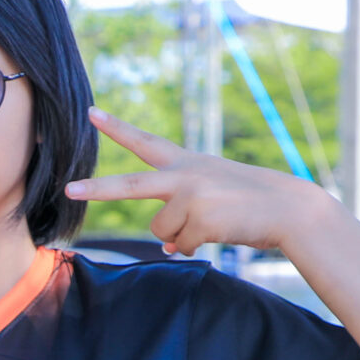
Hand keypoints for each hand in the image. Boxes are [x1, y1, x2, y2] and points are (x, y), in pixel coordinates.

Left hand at [64, 108, 353, 256]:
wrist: (290, 209)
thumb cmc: (251, 205)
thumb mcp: (212, 199)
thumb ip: (183, 214)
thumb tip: (169, 247)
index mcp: (187, 162)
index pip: (145, 141)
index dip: (117, 128)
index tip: (90, 112)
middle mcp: (184, 174)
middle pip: (130, 185)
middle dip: (98, 188)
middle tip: (69, 188)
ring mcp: (191, 195)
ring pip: (162, 230)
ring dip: (182, 236)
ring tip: (213, 223)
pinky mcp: (200, 218)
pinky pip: (182, 245)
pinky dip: (196, 246)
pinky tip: (220, 233)